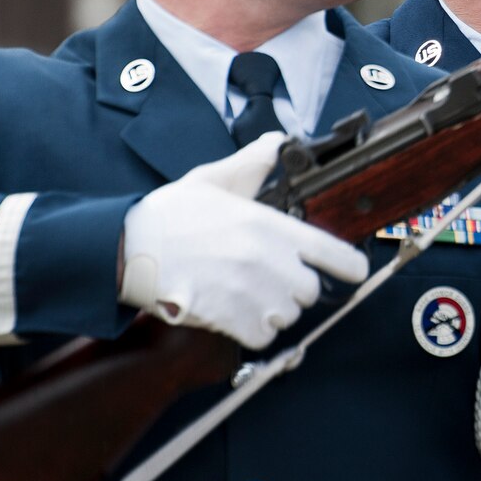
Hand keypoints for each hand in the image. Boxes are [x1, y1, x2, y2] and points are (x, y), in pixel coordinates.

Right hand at [119, 133, 368, 350]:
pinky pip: (262, 336)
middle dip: (296, 288)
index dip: (349, 265)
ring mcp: (249, 291)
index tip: (354, 271)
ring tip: (247, 296)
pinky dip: (253, 331)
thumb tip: (276, 143)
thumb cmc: (169, 215)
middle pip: (311, 290)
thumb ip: (252, 166)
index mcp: (268, 224)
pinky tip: (236, 315)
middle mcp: (266, 259)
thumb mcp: (213, 180)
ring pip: (288, 315)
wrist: (126, 247)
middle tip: (270, 279)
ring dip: (274, 311)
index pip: (333, 251)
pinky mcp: (228, 318)